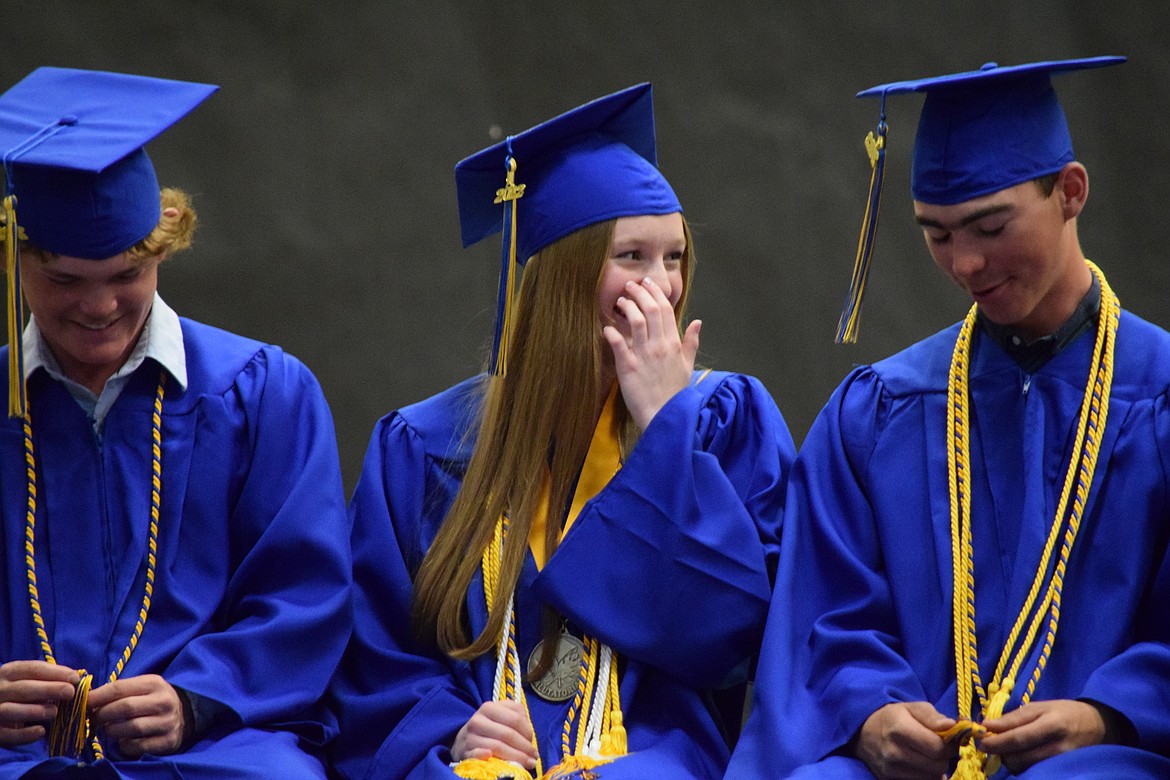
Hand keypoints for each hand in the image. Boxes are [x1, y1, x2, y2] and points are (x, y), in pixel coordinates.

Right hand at [0, 661, 79, 746]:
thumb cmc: (21, 694)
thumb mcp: (32, 682)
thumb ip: (52, 680)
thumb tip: (77, 680)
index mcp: (10, 673)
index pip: (32, 669)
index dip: (55, 673)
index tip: (75, 678)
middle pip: (23, 688)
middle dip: (48, 689)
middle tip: (70, 693)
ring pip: (10, 710)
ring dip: (34, 711)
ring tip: (54, 712)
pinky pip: (7, 734)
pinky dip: (24, 734)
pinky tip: (40, 731)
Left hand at [87, 674, 188, 757]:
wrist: (183, 715)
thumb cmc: (152, 700)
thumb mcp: (141, 687)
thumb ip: (118, 691)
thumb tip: (87, 700)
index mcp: (154, 683)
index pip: (119, 688)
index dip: (97, 696)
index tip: (82, 703)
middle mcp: (163, 701)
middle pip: (124, 708)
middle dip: (102, 715)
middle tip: (93, 719)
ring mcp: (167, 722)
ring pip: (130, 728)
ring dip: (112, 730)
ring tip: (108, 729)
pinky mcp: (167, 741)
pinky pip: (137, 746)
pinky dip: (124, 745)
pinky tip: (124, 739)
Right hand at [452, 699, 537, 769]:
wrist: (464, 739)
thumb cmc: (490, 727)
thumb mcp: (503, 714)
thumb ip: (518, 717)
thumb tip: (528, 735)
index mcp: (489, 707)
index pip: (515, 719)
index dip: (528, 733)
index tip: (533, 744)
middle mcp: (478, 720)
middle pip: (507, 734)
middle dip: (524, 748)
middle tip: (534, 757)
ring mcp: (470, 736)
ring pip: (497, 747)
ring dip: (516, 757)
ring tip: (527, 763)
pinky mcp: (465, 752)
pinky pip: (477, 755)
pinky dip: (488, 757)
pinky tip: (500, 762)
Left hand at [602, 277, 700, 430]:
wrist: (665, 416)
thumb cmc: (675, 393)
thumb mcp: (688, 366)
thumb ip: (691, 342)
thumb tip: (698, 322)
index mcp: (674, 343)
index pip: (666, 310)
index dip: (655, 293)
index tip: (646, 283)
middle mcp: (660, 345)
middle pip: (650, 309)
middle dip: (639, 293)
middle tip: (629, 286)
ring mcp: (644, 355)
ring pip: (635, 321)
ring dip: (626, 307)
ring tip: (619, 302)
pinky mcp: (628, 367)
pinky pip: (618, 344)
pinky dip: (611, 333)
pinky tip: (607, 328)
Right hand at [855, 701, 955, 779]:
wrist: (863, 732)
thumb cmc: (892, 717)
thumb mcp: (911, 707)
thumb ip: (932, 716)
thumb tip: (952, 726)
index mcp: (899, 728)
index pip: (937, 747)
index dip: (948, 744)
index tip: (947, 740)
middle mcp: (893, 752)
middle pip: (937, 765)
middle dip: (944, 757)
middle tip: (938, 748)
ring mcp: (891, 769)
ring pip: (932, 777)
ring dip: (935, 768)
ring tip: (928, 755)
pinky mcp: (889, 779)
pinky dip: (926, 776)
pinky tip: (920, 765)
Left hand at [978, 699, 1105, 773]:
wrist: (1100, 727)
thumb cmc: (1065, 713)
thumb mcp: (1040, 707)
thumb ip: (1014, 718)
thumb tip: (986, 726)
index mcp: (1052, 725)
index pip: (1018, 738)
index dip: (996, 742)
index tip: (980, 742)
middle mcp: (1059, 748)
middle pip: (1020, 758)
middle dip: (1001, 753)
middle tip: (993, 744)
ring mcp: (1063, 763)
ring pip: (1025, 769)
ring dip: (1010, 760)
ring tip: (1010, 748)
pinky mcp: (1064, 772)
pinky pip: (1035, 773)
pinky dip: (1023, 766)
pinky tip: (1022, 756)